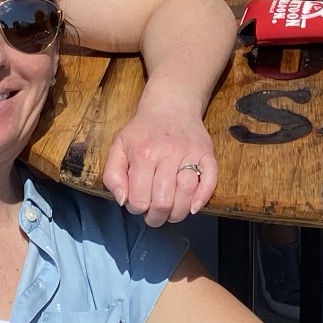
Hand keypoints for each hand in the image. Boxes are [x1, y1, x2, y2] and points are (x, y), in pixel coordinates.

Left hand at [101, 94, 217, 224]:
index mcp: (143, 154)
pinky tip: (194, 207)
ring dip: (178, 213)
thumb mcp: (118, 148)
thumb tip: (123, 201)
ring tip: (171, 212)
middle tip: (154, 215)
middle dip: (157, 217)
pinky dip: (203, 198)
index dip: (136, 209)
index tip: (138, 203)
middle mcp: (167, 154)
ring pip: (186, 194)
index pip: (139, 200)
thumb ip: (113, 176)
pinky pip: (210, 179)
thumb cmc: (142, 131)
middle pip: (163, 202)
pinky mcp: (206, 153)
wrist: (171, 105)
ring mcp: (190, 153)